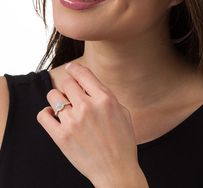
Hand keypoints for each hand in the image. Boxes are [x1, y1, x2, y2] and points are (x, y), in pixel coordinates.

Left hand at [37, 62, 145, 186]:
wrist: (116, 170)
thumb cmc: (122, 142)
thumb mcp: (123, 112)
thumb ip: (107, 96)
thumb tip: (90, 86)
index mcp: (105, 99)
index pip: (83, 73)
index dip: (75, 68)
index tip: (71, 68)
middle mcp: (88, 107)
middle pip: (67, 83)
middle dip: (69, 86)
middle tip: (73, 94)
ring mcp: (73, 122)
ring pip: (53, 96)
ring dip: (58, 98)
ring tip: (64, 106)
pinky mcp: (61, 136)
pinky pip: (43, 115)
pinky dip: (47, 113)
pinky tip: (54, 116)